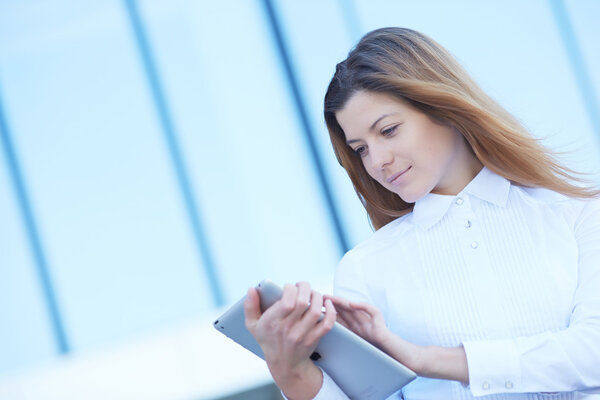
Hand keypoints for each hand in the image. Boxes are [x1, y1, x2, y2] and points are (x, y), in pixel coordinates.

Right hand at [244, 282, 335, 399]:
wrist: (285, 364)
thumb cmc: (268, 340)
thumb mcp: (253, 325)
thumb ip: (250, 306)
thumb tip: (251, 289)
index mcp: (272, 323)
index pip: (287, 302)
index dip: (290, 288)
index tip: (288, 287)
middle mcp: (288, 329)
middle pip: (302, 302)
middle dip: (305, 288)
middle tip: (303, 286)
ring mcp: (302, 335)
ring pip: (315, 310)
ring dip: (317, 296)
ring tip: (312, 293)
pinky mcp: (314, 338)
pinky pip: (327, 323)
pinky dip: (330, 311)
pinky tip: (327, 303)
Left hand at [324, 295, 468, 382]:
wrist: (406, 363)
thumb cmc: (385, 360)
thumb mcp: (362, 353)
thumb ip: (350, 348)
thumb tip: (325, 351)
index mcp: (358, 333)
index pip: (341, 320)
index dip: (329, 314)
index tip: (314, 310)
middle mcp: (365, 327)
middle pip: (346, 311)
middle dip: (332, 304)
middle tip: (318, 297)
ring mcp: (373, 325)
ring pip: (356, 309)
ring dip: (343, 302)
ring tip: (330, 297)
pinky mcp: (382, 327)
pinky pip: (373, 312)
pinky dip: (363, 307)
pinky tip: (353, 304)